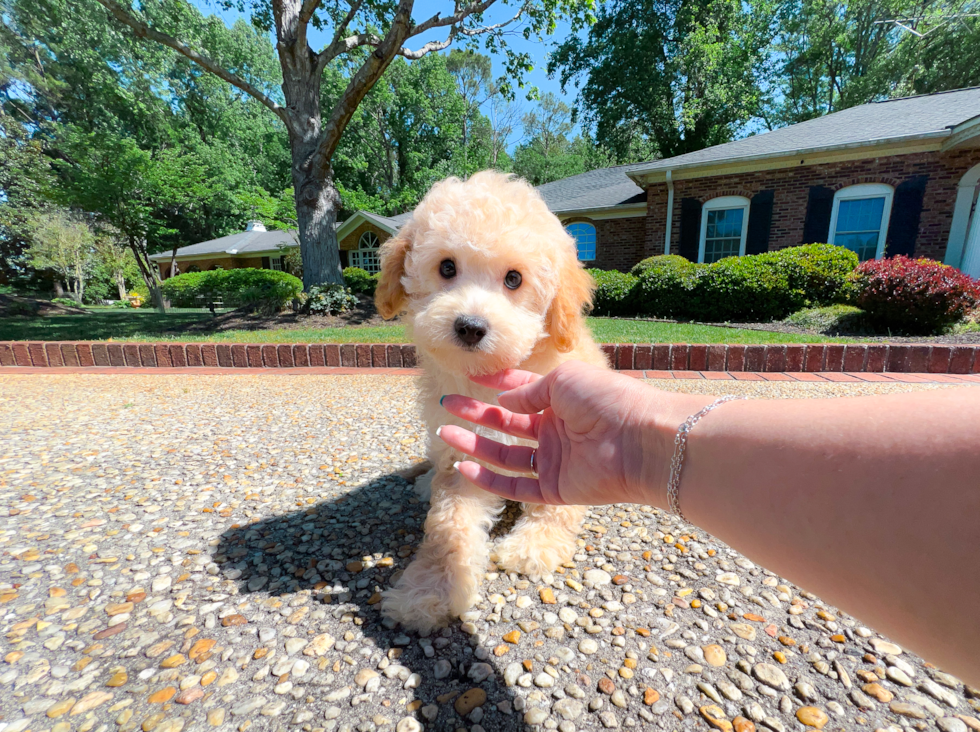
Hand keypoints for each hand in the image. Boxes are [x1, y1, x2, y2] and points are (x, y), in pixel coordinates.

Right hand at [437, 360, 702, 505]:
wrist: (641, 441)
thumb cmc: (608, 400)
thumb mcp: (564, 381)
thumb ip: (529, 392)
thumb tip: (502, 402)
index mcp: (564, 400)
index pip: (522, 392)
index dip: (495, 385)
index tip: (470, 379)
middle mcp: (558, 430)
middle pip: (507, 424)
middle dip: (476, 414)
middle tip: (447, 406)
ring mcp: (556, 460)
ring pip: (505, 454)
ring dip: (475, 445)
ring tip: (444, 433)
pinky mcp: (556, 489)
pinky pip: (516, 486)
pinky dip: (489, 479)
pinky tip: (464, 467)